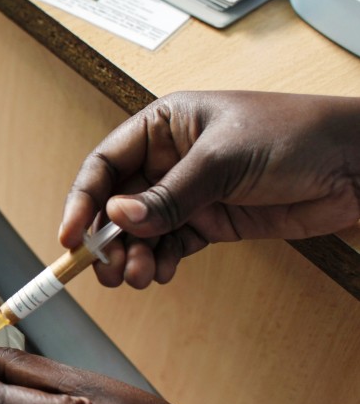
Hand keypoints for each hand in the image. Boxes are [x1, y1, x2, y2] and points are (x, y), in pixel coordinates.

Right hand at [59, 91, 359, 286]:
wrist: (359, 166)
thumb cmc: (296, 136)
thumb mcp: (224, 159)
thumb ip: (170, 194)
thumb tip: (119, 219)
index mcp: (164, 125)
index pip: (105, 163)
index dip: (83, 199)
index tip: (71, 235)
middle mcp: (168, 158)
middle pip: (116, 203)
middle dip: (106, 239)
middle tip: (106, 269)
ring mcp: (189, 192)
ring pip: (140, 230)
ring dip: (131, 256)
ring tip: (137, 278)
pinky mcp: (211, 221)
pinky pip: (169, 245)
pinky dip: (158, 262)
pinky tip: (159, 273)